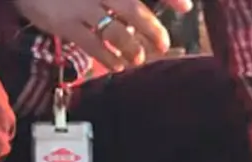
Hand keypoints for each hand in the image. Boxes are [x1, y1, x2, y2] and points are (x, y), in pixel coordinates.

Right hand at [14, 0, 192, 70]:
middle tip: (162, 44)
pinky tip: (117, 65)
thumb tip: (148, 12)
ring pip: (115, 31)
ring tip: (138, 58)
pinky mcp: (64, 24)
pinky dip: (108, 57)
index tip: (186, 7)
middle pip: (133, 8)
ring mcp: (80, 6)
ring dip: (132, 48)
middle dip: (152, 29)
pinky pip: (92, 45)